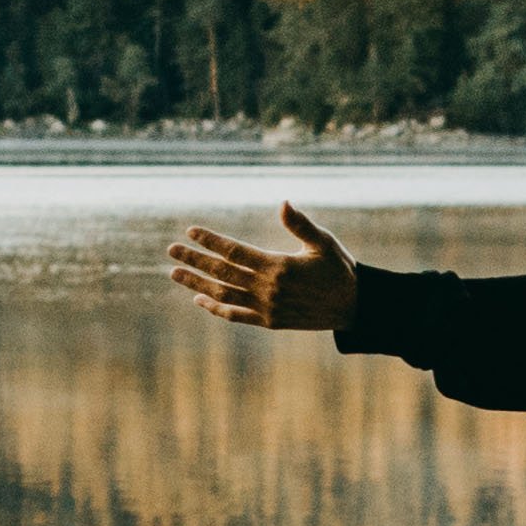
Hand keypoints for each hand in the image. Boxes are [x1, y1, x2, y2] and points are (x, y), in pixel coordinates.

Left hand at [167, 205, 361, 334]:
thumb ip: (300, 224)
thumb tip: (282, 202)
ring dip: (196, 284)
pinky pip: (235, 316)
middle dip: (194, 260)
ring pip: (223, 295)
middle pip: (222, 273)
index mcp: (278, 266)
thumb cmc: (339, 269)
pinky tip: (198, 299)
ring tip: (174, 272)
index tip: (191, 231)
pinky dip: (215, 308)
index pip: (234, 251)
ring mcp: (266, 308)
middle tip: (172, 250)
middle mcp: (268, 289)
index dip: (211, 241)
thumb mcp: (323, 243)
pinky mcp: (269, 322)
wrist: (354, 307)